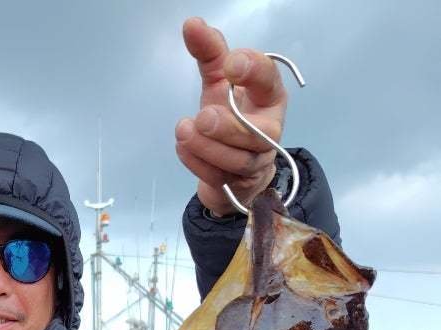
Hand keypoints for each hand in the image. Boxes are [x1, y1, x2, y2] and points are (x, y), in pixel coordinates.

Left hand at [175, 17, 287, 215]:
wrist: (230, 166)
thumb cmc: (229, 115)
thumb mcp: (218, 81)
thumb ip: (209, 53)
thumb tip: (191, 24)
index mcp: (269, 96)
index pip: (269, 80)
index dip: (253, 71)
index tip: (231, 63)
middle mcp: (269, 130)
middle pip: (259, 133)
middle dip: (229, 126)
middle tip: (203, 116)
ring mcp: (255, 161)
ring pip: (239, 160)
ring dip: (209, 148)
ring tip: (183, 131)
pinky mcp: (238, 186)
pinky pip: (221, 178)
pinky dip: (198, 163)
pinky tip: (181, 147)